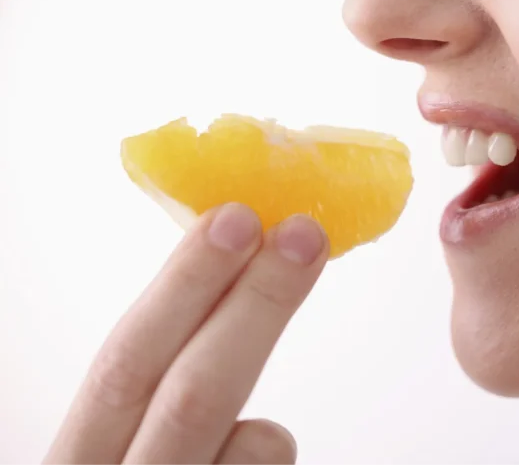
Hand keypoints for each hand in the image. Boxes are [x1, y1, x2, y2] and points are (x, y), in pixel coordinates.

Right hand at [43, 203, 328, 464]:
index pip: (125, 364)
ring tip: (239, 444)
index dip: (181, 289)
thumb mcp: (117, 448)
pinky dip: (265, 462)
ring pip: (249, 447)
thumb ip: (151, 399)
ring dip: (264, 425)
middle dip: (252, 306)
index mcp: (75, 463)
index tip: (235, 219)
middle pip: (188, 393)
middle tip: (300, 235)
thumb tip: (220, 298)